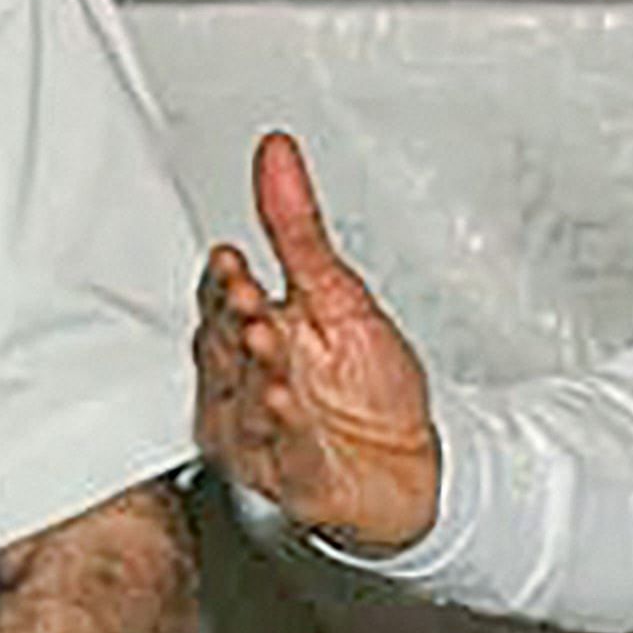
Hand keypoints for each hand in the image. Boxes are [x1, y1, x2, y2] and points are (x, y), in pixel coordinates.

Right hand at [196, 129, 444, 556]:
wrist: (411, 466)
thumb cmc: (368, 386)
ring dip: (255, 371)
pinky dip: (284, 429)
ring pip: (246, 401)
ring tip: (267, 341)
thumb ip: (297, 227)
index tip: (232, 259)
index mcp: (253, 337)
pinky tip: (286, 401)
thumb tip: (276, 154)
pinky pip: (282, 453)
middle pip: (225, 351)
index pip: (222, 304)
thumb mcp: (338, 292)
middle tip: (246, 296)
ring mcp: (263, 436)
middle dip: (235, 322)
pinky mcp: (291, 478)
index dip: (225, 285)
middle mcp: (247, 386)